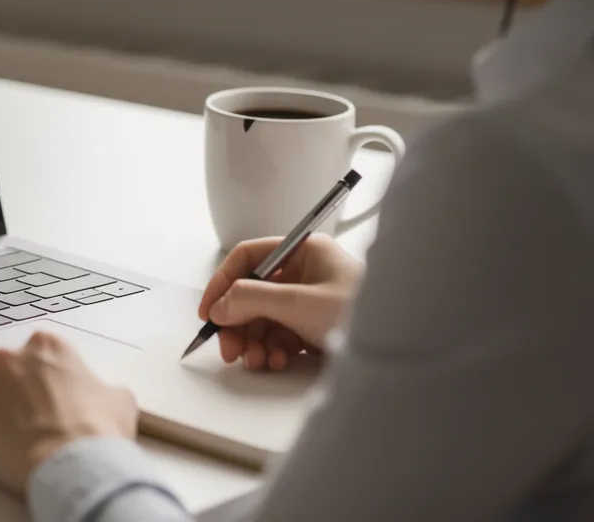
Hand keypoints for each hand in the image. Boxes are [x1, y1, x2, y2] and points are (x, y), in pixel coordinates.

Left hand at [0, 331, 136, 494]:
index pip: (32, 348)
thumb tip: (107, 395)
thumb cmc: (97, 433)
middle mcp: (10, 358)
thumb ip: (104, 389)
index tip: (41, 390)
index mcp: (47, 347)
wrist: (76, 462)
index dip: (36, 372)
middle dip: (3, 380)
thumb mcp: (119, 401)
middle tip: (16, 407)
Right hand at [199, 233, 364, 370]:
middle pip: (252, 293)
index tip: (209, 311)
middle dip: (239, 322)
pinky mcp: (315, 325)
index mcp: (303, 251)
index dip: (223, 283)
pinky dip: (273, 349)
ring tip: (257, 361)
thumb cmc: (362, 313)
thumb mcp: (299, 303)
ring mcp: (310, 300)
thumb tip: (220, 306)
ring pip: (264, 317)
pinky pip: (281, 334)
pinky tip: (277, 361)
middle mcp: (305, 272)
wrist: (403, 347)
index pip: (247, 258)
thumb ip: (252, 299)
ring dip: (254, 341)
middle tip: (230, 349)